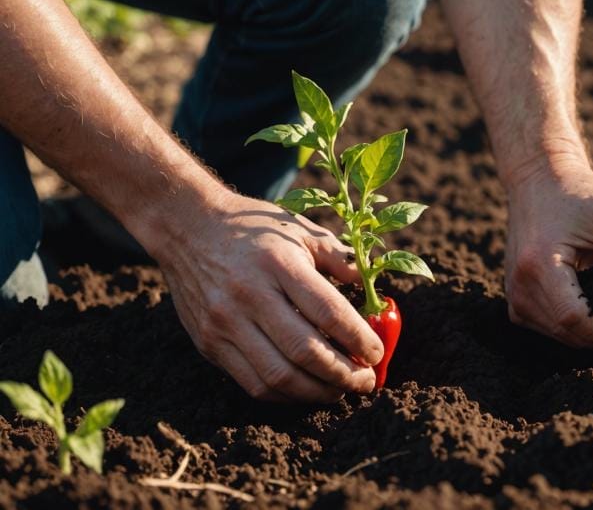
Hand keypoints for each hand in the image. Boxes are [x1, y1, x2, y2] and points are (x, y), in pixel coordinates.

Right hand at [147, 192, 382, 400]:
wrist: (187, 227)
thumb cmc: (254, 227)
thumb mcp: (300, 229)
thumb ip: (340, 257)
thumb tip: (374, 288)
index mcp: (279, 264)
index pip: (328, 313)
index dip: (359, 339)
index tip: (377, 353)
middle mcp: (250, 296)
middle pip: (305, 351)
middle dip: (344, 374)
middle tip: (366, 381)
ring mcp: (225, 323)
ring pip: (279, 376)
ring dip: (317, 392)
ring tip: (340, 391)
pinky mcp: (209, 343)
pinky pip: (252, 383)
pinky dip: (285, 395)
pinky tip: (306, 389)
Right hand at [504, 161, 592, 354]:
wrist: (542, 180)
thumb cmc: (586, 195)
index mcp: (539, 262)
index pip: (577, 320)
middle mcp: (520, 285)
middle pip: (571, 334)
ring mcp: (514, 296)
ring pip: (563, 338)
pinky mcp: (518, 302)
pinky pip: (554, 330)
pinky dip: (584, 328)